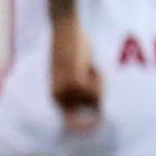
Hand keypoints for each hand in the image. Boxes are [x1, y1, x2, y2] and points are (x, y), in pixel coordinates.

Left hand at [50, 17, 101, 132]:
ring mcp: (65, 91)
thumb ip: (83, 89)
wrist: (65, 29)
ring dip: (99, 83)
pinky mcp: (73, 82)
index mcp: (55, 95)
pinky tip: (88, 64)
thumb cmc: (72, 49)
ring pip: (95, 99)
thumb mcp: (76, 73)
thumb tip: (98, 105)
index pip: (70, 122)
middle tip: (92, 72)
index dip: (86, 126)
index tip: (100, 123)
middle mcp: (58, 96)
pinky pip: (96, 90)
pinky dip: (98, 79)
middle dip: (98, 93)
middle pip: (91, 109)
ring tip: (89, 65)